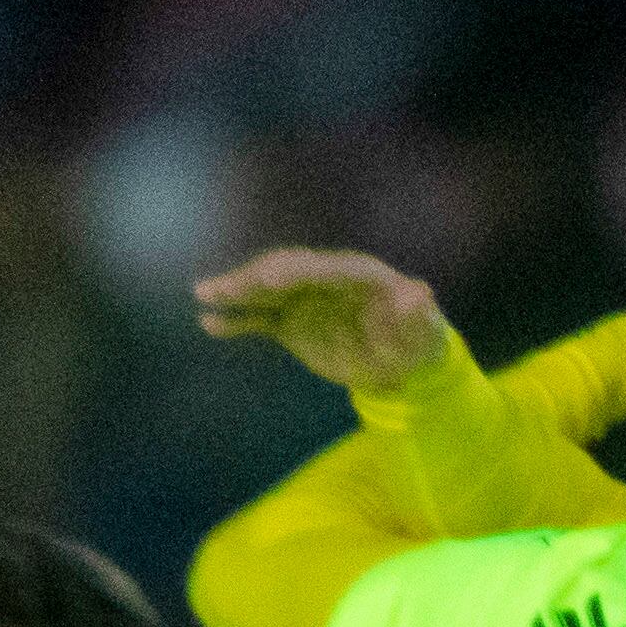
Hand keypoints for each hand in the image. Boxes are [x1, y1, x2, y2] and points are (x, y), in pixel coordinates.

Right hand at [195, 248, 451, 389]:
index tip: (269, 278)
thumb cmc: (414, 339)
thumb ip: (415, 312)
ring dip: (235, 291)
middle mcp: (323, 279)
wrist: (399, 357)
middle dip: (254, 279)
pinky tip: (210, 322)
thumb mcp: (421, 330)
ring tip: (204, 294)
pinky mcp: (289, 321)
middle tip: (223, 288)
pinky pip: (258, 318)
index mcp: (356, 274)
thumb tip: (419, 293)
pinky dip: (236, 319)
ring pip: (264, 290)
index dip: (295, 272)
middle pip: (284, 272)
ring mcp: (303, 298)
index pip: (321, 269)